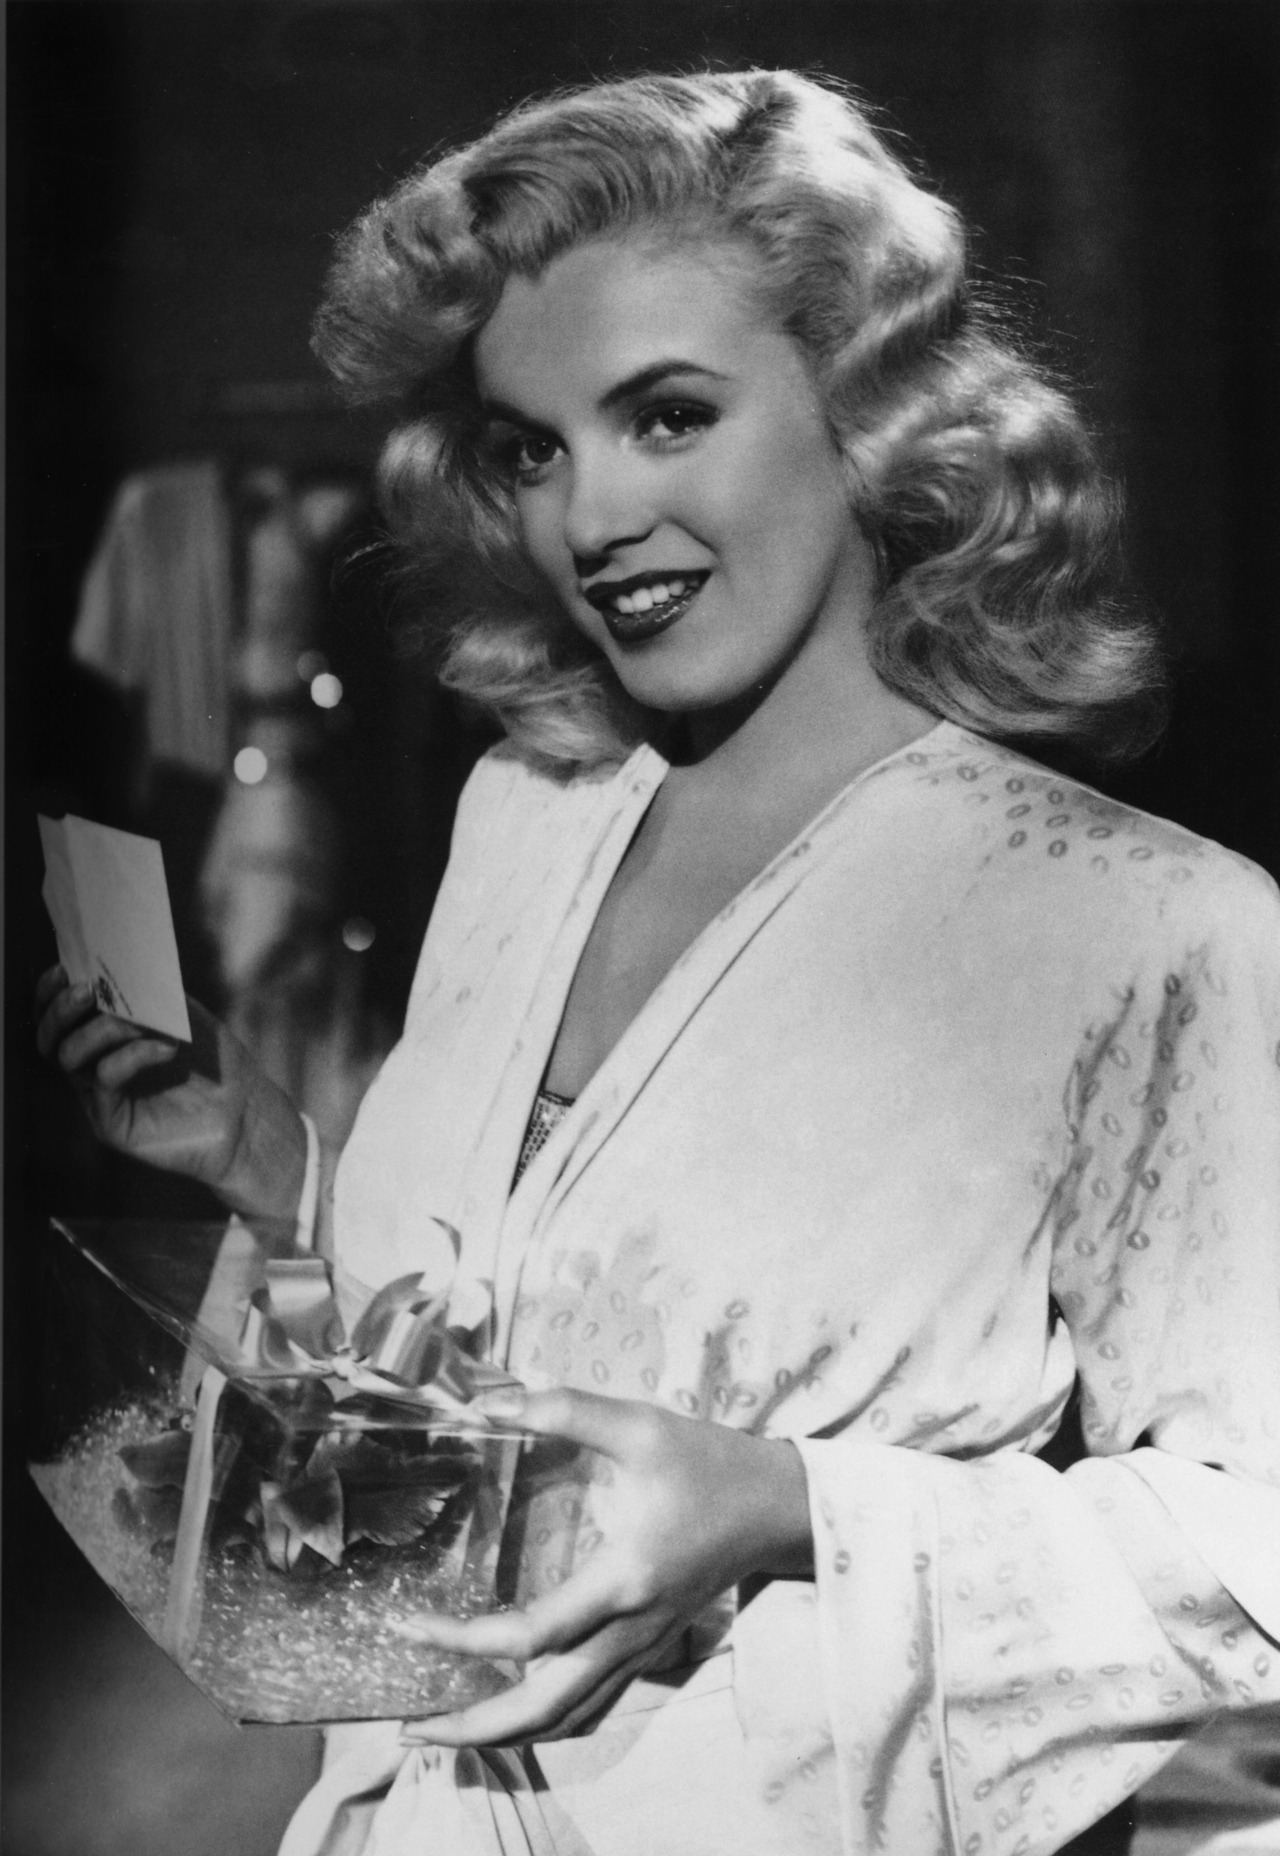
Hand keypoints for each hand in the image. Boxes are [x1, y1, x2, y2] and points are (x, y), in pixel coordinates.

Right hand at [34, 963, 306, 1219]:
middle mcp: (92, 1070)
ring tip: (141, 1022)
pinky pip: (103, 1079)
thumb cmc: (214, 1060)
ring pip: (68, 1057)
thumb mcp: (178, 1012)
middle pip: (48, 1039)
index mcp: (102, 1042)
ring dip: (101, 1029)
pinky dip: (132, 1054)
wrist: (246, 1111)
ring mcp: (98, 1099)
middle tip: (87, 991)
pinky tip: (166, 1048)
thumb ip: (143, 990)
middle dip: (61, 1009)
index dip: (49, 994)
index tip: (62, 969)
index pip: (57, 1018)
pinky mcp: (111, 1124)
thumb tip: (113, 960)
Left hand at [396, 1387, 812, 1746]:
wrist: (776, 1506)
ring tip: (445, 1732)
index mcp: (622, 1579)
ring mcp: (643, 1648)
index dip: (462, 1640)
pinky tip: (513, 1707)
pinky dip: (546, 1721)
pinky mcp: (650, 1649)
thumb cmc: (708, 1463)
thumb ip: (570, 1411)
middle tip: (406, 1733)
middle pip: (545, 1711)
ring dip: (505, 1736)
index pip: (530, 1636)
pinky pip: (592, 1707)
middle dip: (473, 1731)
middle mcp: (630, 1630)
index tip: (409, 1625)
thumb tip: (495, 1399)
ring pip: (569, 1720)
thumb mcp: (641, 1426)